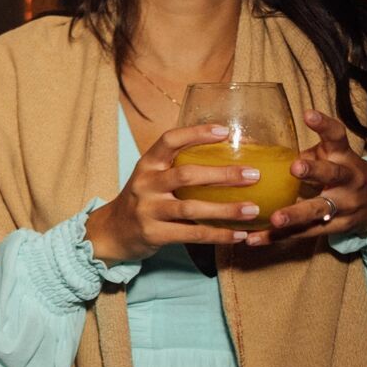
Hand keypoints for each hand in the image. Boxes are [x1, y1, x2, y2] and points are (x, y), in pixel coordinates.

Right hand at [86, 123, 258, 263]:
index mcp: (147, 165)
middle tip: (253, 174)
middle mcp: (145, 184)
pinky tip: (239, 235)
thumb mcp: (152, 178)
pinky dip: (218, 235)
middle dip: (223, 175)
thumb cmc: (143, 200)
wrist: (112, 231)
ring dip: (226, 209)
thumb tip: (231, 158)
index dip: (196, 134)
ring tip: (253, 209)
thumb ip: (179, 168)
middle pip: (186, 175)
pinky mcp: (154, 234)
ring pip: (191, 208)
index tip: (224, 131)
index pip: (169, 141)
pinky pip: (192, 235)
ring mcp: (148, 210)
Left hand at [244, 110, 366, 245]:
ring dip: (296, 214)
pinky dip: (278, 237)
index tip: (308, 114)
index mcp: (343, 157)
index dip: (324, 125)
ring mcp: (346, 205)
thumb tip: (253, 146)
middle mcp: (348, 179)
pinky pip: (305, 232)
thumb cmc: (340, 172)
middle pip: (333, 174)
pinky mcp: (337, 227)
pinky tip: (254, 239)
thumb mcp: (330, 157)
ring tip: (275, 218)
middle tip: (295, 167)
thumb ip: (303, 153)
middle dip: (315, 171)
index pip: (337, 137)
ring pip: (320, 209)